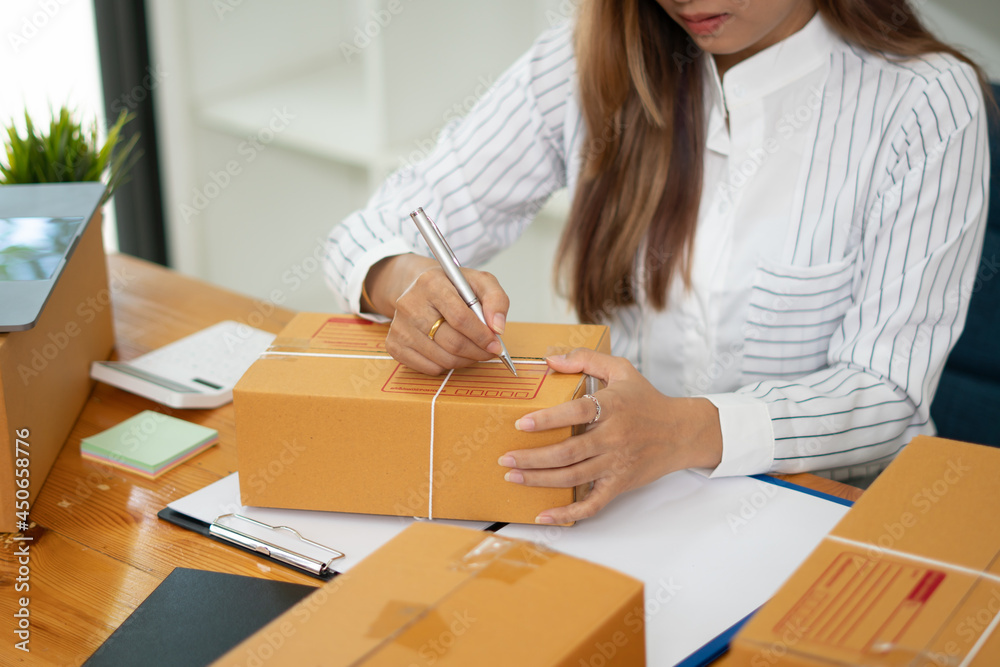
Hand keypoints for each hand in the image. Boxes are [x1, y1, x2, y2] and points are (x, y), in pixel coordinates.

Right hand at [364, 254, 509, 374]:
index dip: (482, 336)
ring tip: (473, 351)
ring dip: (465, 361)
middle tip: (489, 353)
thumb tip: (498, 328)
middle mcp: (409, 304)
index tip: (496, 345)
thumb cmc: (452, 287)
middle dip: (477, 352)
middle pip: (452, 342)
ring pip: (442, 359)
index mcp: (431, 283)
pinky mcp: (393, 345)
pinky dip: (446, 366)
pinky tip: (450, 352)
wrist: (417, 288)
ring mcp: (399, 326)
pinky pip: (429, 368)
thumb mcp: (479, 282)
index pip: (460, 318)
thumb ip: (496, 300)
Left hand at [498, 348, 723, 523]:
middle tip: (505, 458)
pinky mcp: (619, 484)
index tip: (522, 424)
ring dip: (539, 480)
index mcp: (612, 407)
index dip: (548, 420)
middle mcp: (613, 437)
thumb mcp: (621, 370)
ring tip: (513, 476)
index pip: (576, 413)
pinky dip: (568, 514)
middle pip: (568, 452)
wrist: (682, 432)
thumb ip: (586, 359)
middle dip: (532, 458)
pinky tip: (544, 515)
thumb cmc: (647, 400)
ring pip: (573, 477)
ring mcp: (616, 464)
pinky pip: (592, 504)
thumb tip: (551, 359)